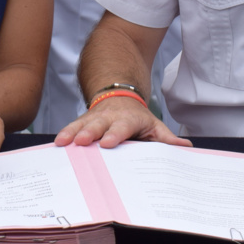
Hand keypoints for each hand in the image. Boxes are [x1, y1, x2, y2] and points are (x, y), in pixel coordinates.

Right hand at [54, 96, 191, 148]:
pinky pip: (73, 126)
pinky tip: (58, 142)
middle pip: (99, 124)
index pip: (122, 127)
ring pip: (83, 123)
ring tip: (64, 141)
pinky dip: (65, 133)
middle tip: (81, 141)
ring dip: (73, 132)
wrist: (120, 96)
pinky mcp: (83, 120)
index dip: (114, 134)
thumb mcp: (154, 125)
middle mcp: (110, 117)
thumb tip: (186, 148)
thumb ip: (167, 139)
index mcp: (129, 119)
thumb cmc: (138, 119)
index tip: (107, 143)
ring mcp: (95, 117)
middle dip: (89, 132)